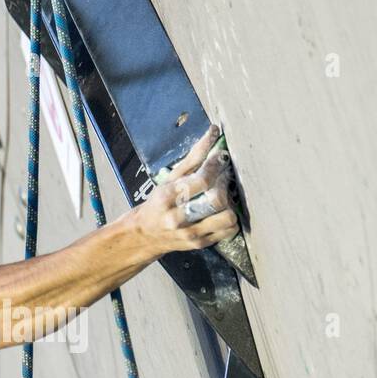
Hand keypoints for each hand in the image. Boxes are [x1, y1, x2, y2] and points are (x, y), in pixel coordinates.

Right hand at [136, 124, 239, 254]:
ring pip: (227, 218)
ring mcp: (190, 234)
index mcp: (168, 197)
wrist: (145, 235)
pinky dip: (231, 219)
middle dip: (225, 185)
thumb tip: (213, 133)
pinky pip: (228, 231)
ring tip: (224, 197)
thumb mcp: (170, 178)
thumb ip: (193, 157)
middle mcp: (178, 218)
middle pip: (216, 201)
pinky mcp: (200, 244)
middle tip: (223, 178)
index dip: (217, 166)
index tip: (222, 157)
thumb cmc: (158, 202)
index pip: (202, 181)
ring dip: (231, 204)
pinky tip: (222, 211)